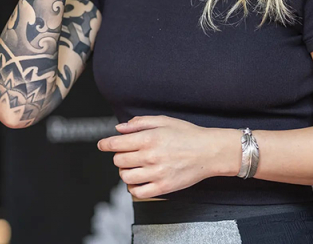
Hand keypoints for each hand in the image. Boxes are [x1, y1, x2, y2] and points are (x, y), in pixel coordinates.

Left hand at [97, 115, 239, 199]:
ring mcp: (156, 173)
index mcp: (148, 139)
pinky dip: (133, 187)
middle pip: (118, 160)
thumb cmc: (188, 135)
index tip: (102, 145)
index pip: (116, 144)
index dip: (105, 144)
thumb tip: (120, 128)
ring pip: (125, 176)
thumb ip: (139, 123)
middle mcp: (150, 157)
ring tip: (133, 167)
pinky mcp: (163, 187)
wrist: (209, 152)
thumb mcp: (163, 121)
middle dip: (119, 156)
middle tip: (127, 153)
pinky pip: (138, 192)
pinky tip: (138, 180)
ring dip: (125, 171)